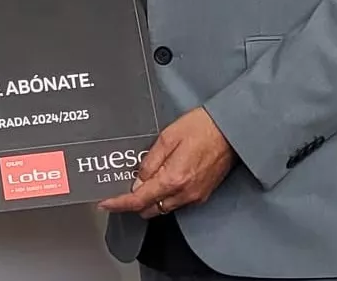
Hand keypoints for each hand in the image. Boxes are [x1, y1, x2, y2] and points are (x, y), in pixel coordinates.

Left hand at [97, 107, 235, 219]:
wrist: (231, 129)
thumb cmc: (203, 127)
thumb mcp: (168, 137)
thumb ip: (150, 162)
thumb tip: (137, 182)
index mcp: (173, 179)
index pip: (138, 200)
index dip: (119, 204)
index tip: (105, 203)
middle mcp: (184, 193)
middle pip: (150, 209)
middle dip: (134, 202)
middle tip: (124, 186)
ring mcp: (195, 196)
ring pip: (163, 207)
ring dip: (151, 199)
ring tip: (145, 179)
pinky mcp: (203, 194)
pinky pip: (177, 202)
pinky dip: (165, 195)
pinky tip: (163, 179)